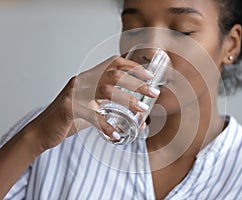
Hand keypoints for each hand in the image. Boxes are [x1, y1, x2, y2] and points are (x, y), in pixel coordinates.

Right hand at [25, 56, 158, 150]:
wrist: (42, 130)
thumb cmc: (69, 119)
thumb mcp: (92, 110)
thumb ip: (112, 111)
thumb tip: (138, 120)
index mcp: (88, 78)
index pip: (113, 63)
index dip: (133, 66)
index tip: (149, 76)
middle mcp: (82, 81)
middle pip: (114, 75)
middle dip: (137, 83)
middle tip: (153, 93)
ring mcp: (74, 93)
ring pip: (106, 91)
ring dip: (127, 100)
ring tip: (142, 111)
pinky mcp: (68, 108)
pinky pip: (92, 115)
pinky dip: (106, 125)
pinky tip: (116, 135)